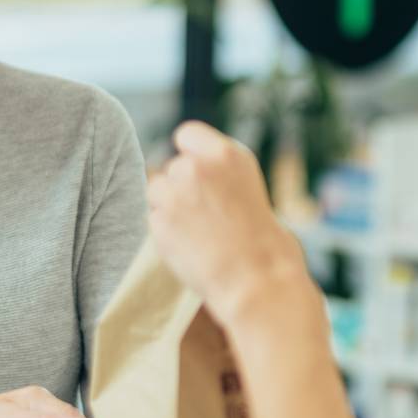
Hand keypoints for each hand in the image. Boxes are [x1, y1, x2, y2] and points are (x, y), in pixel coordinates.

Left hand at [147, 121, 321, 336]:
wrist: (258, 282)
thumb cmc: (264, 241)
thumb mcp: (247, 186)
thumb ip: (217, 171)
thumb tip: (187, 166)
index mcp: (226, 154)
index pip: (186, 134)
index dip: (190, 154)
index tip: (199, 174)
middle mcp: (196, 168)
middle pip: (171, 167)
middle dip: (181, 186)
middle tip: (206, 215)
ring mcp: (174, 195)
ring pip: (157, 191)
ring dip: (169, 207)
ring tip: (198, 232)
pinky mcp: (159, 223)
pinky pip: (154, 220)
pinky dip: (165, 232)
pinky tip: (191, 247)